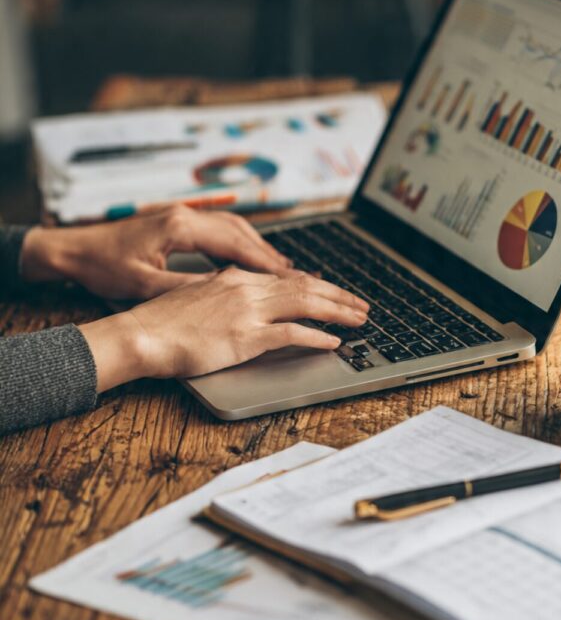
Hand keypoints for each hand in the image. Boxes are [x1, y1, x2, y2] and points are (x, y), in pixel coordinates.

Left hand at [20, 205, 292, 299]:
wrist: (73, 249)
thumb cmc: (103, 267)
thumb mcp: (145, 285)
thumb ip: (186, 288)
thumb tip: (224, 293)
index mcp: (179, 228)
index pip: (234, 244)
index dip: (263, 262)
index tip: (287, 277)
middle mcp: (185, 215)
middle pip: (240, 230)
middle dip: (268, 252)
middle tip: (293, 273)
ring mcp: (181, 215)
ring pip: (232, 226)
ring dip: (256, 245)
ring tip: (278, 267)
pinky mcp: (176, 220)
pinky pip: (218, 228)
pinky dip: (239, 242)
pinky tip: (247, 257)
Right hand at [78, 268, 368, 389]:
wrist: (140, 333)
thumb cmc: (163, 321)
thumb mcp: (200, 297)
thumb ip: (228, 295)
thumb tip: (251, 300)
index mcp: (237, 278)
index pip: (290, 278)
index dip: (319, 286)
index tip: (336, 292)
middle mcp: (248, 288)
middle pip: (306, 288)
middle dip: (339, 297)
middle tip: (361, 305)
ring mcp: (249, 311)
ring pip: (306, 305)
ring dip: (337, 312)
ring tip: (358, 319)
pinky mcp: (246, 336)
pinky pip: (291, 334)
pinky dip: (315, 337)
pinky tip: (331, 342)